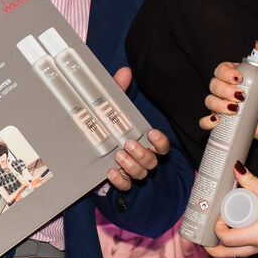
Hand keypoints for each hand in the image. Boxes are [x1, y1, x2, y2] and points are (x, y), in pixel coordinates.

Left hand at [104, 67, 169, 190]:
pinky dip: (120, 180)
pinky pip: (126, 185)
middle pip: (152, 161)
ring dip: (131, 165)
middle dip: (142, 153)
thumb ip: (120, 91)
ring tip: (118, 155)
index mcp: (145, 142)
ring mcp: (132, 171)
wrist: (95, 150)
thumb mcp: (114, 108)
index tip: (151, 132)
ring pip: (141, 174)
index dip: (160, 141)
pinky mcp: (121, 181)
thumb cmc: (112, 127)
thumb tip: (124, 71)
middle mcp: (142, 158)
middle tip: (128, 144)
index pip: (162, 146)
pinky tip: (111, 172)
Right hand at [201, 43, 257, 146]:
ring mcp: (222, 104)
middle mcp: (225, 88)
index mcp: (233, 75)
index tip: (238, 78)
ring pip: (209, 101)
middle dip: (225, 90)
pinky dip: (207, 121)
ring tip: (235, 110)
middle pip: (214, 85)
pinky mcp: (222, 120)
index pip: (221, 69)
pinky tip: (216, 120)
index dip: (226, 73)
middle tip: (241, 96)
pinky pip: (206, 121)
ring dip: (218, 105)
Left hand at [205, 166, 257, 256]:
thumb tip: (235, 168)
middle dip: (216, 249)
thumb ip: (251, 180)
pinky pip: (256, 249)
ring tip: (225, 230)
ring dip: (232, 245)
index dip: (217, 230)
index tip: (217, 217)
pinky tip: (245, 229)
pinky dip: (246, 243)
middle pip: (231, 254)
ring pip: (244, 252)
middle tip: (205, 240)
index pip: (228, 240)